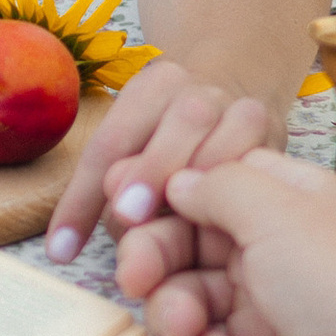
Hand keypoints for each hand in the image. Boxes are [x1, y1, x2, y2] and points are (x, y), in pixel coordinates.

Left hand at [44, 59, 279, 262]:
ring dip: (203, 188)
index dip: (81, 198)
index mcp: (152, 85)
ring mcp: (243, 110)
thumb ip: (112, 183)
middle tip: (128, 216)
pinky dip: (240, 201)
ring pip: (226, 143)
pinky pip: (258, 170)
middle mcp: (200, 91)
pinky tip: (225, 235)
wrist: (239, 84)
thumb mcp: (132, 142)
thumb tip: (84, 238)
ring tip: (183, 233)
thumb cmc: (167, 136)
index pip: (111, 142)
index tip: (60, 250)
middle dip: (152, 169)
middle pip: (179, 123)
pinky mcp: (275, 137)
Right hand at [118, 146, 335, 335]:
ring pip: (180, 299)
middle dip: (152, 259)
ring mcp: (256, 306)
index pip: (206, 185)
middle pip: (180, 243)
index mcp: (281, 202)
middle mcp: (267, 249)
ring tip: (189, 326)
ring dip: (171, 312)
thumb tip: (176, 182)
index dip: (162, 197)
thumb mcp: (276, 208)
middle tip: (136, 276)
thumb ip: (217, 185)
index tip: (126, 206)